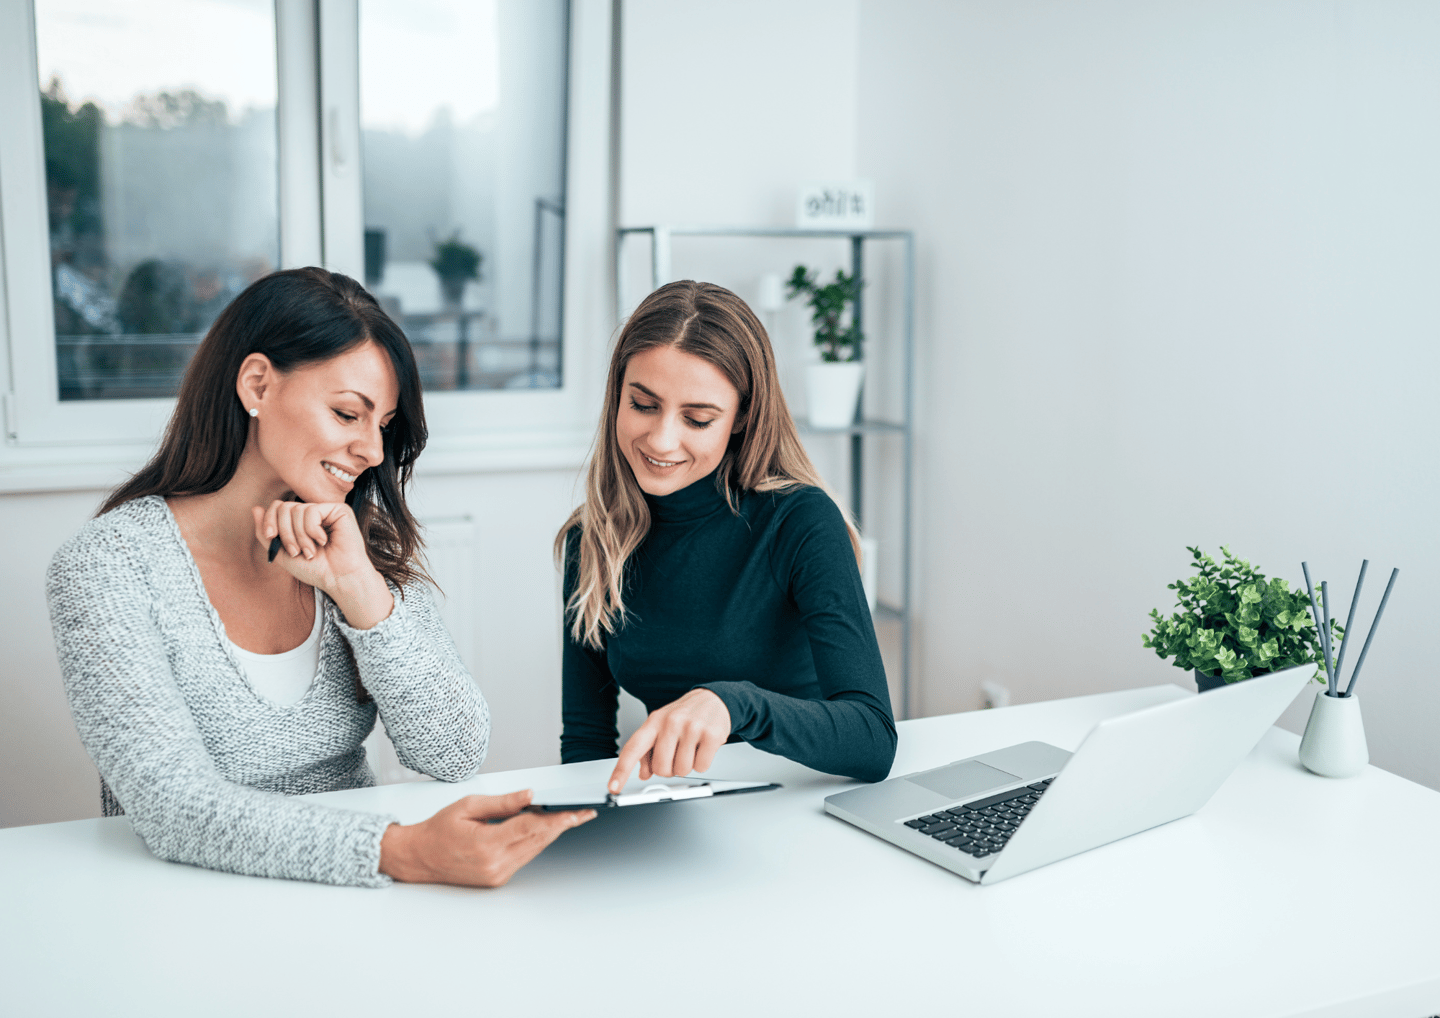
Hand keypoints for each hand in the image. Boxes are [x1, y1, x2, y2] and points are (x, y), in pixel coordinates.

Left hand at [252, 499, 392, 627]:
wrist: (339, 579)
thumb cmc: (315, 569)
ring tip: (310, 551)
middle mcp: (313, 513)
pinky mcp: (339, 510)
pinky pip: (311, 511)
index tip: (271, 536)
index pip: (277, 507)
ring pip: (297, 510)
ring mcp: (326, 510)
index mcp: (300, 521)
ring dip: (300, 536)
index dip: (269, 519)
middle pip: (284, 507)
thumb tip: (255, 508)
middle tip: (295, 551)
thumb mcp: (282, 553)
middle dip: (285, 532)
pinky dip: (312, 530)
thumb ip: (265, 533)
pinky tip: (324, 541)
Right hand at [379, 789, 594, 886]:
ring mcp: (497, 874)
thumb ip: (503, 803)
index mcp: (486, 843)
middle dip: (561, 825)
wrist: (419, 857)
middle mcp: (494, 863)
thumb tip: (530, 795)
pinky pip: (524, 857)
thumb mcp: (469, 806)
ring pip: (534, 850)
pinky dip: (534, 842)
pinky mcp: (497, 878)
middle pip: (538, 840)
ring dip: (550, 833)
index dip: (557, 820)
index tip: (575, 814)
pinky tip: (540, 829)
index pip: (530, 828)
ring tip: (567, 817)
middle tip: (582, 812)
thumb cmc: (439, 829)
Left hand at [608, 688, 731, 793]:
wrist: (713, 699)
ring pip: (682, 770)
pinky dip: (702, 763)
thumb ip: (649, 751)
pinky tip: (702, 748)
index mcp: (654, 721)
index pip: (633, 748)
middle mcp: (671, 722)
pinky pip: (701, 767)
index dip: (621, 770)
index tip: (613, 787)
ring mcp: (691, 728)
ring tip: (691, 748)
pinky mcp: (711, 735)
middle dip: (669, 769)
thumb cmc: (684, 715)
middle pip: (661, 768)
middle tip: (676, 755)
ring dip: (687, 766)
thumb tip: (644, 773)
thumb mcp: (661, 726)